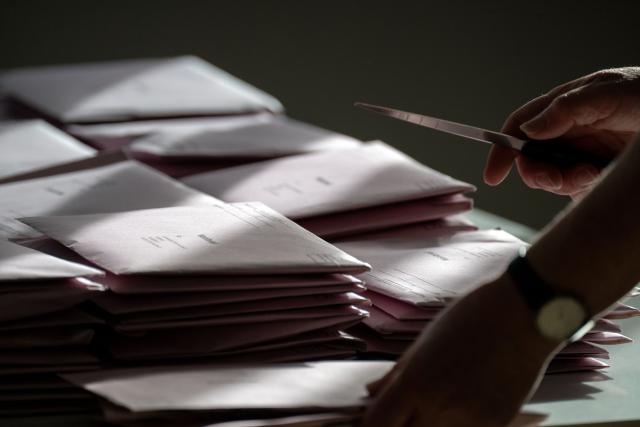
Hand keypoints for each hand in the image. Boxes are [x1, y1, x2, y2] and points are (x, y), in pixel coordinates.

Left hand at [362, 276, 557, 426]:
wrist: (526, 314)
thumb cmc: (472, 318)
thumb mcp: (425, 341)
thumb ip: (396, 375)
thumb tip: (371, 394)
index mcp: (417, 383)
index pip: (378, 423)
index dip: (371, 424)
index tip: (376, 418)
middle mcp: (441, 408)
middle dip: (401, 424)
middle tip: (406, 409)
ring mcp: (471, 421)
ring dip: (429, 424)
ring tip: (437, 402)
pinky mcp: (497, 425)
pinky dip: (457, 424)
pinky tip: (462, 402)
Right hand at [484, 67, 639, 197]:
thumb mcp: (609, 92)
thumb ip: (567, 108)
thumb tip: (529, 128)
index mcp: (563, 108)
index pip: (520, 127)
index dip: (502, 150)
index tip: (494, 175)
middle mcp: (567, 132)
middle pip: (530, 159)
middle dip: (537, 173)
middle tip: (556, 179)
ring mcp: (580, 154)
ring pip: (551, 178)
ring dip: (563, 182)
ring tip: (589, 174)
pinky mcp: (595, 175)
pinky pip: (574, 191)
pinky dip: (581, 189)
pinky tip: (599, 178)